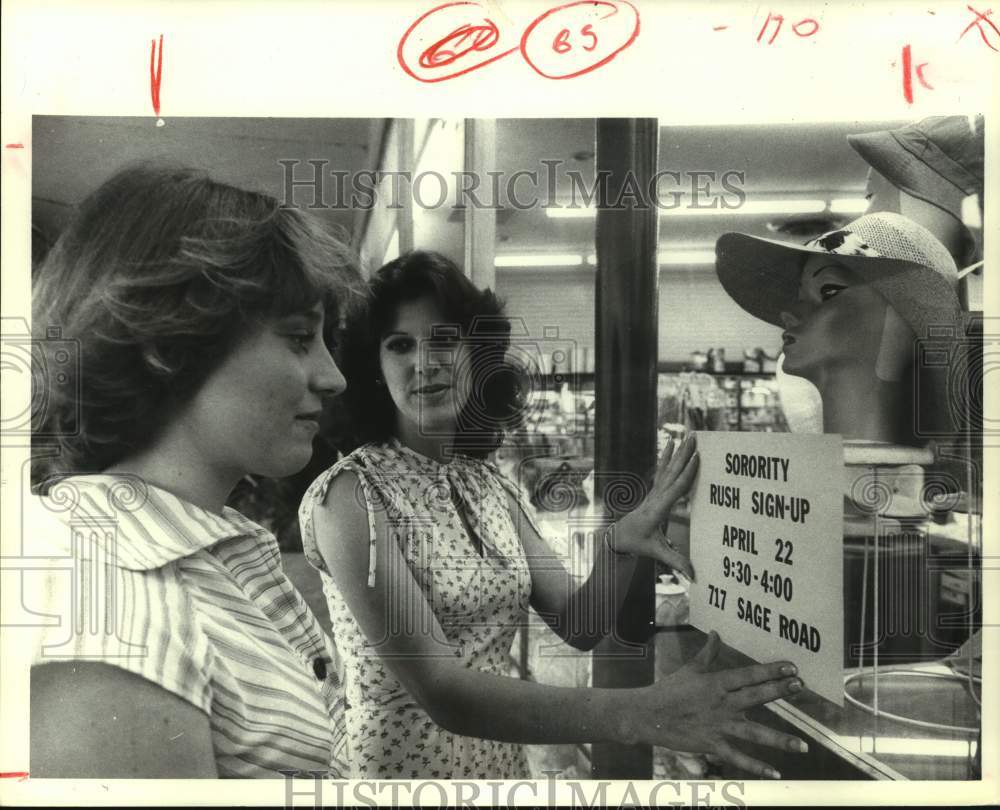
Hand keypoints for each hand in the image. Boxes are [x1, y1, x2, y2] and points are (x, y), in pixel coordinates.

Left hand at [610, 434, 698, 577]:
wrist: (618, 537)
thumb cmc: (637, 544)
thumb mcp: (655, 553)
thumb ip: (675, 562)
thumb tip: (694, 576)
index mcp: (657, 510)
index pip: (675, 490)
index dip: (687, 474)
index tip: (697, 459)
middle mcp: (655, 497)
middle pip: (672, 472)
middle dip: (684, 455)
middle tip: (694, 438)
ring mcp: (654, 492)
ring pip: (667, 468)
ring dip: (678, 452)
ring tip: (687, 436)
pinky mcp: (654, 491)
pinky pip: (662, 470)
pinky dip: (667, 456)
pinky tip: (671, 443)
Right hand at [628, 632, 806, 777]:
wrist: (648, 715)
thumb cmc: (669, 690)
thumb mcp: (690, 669)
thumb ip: (708, 653)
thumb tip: (716, 633)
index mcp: (716, 683)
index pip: (748, 675)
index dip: (770, 671)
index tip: (791, 667)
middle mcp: (721, 703)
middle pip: (755, 697)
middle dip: (778, 691)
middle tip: (799, 687)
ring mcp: (718, 725)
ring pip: (753, 733)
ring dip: (779, 739)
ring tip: (802, 745)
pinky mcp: (712, 744)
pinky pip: (737, 756)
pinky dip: (756, 766)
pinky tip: (775, 772)